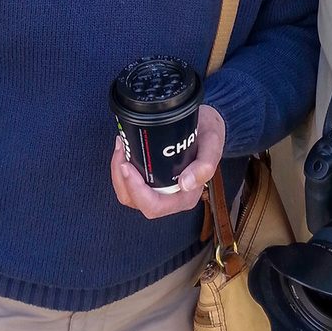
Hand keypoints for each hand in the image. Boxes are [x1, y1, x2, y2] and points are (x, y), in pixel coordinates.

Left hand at [110, 104, 225, 218]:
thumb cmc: (210, 134)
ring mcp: (159, 190)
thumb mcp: (212, 144)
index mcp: (185, 197)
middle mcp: (170, 198)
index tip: (128, 165)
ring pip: (129, 195)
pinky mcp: (152, 180)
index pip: (154, 206)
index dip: (136, 190)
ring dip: (119, 173)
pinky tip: (124, 149)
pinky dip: (121, 169)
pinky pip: (130, 184)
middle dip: (122, 179)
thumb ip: (205, 165)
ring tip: (121, 145)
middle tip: (122, 149)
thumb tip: (185, 185)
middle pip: (136, 202)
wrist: (206, 124)